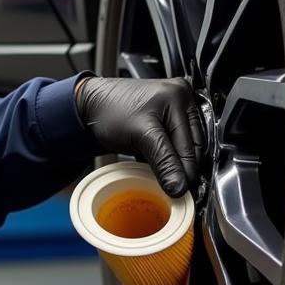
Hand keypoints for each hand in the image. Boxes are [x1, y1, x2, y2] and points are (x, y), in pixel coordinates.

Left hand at [75, 76, 205, 196]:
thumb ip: (163, 160)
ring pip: (186, 145)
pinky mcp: (167, 117)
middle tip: (176, 188)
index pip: (192, 144)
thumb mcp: (140, 135)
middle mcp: (182, 97)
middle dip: (184, 168)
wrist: (91, 107)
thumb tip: (179, 185)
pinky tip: (165, 165)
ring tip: (170, 178)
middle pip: (193, 144)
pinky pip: (177, 142)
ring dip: (178, 163)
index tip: (181, 190)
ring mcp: (175, 107)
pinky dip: (171, 156)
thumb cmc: (109, 111)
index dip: (187, 170)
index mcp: (179, 95)